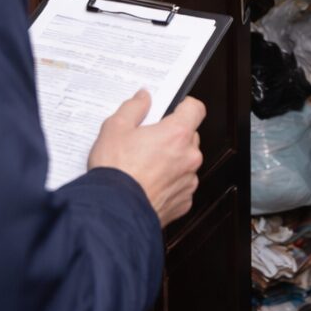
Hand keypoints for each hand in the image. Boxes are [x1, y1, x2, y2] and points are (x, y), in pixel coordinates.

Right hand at [87, 91, 205, 226]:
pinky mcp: (184, 202)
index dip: (184, 106)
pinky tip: (148, 184)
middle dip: (172, 136)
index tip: (174, 109)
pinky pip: (180, 186)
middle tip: (148, 141)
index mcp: (177, 134)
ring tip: (144, 166)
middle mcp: (189, 157)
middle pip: (189, 136)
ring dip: (171, 161)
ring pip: (185, 162)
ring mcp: (189, 181)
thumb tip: (143, 98)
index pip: (196, 109)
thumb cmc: (116, 172)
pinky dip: (169, 184)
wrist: (114, 212)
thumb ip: (134, 107)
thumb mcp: (115, 128)